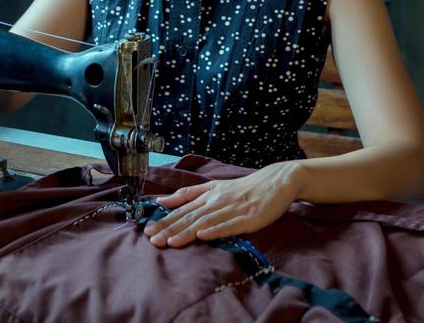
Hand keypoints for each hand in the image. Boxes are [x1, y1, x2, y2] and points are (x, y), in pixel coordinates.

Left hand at [144, 162, 302, 247]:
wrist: (276, 182)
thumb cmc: (243, 188)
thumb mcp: (214, 187)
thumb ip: (188, 194)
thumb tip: (162, 200)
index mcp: (208, 195)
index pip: (182, 210)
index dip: (165, 221)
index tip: (147, 231)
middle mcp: (217, 201)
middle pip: (190, 217)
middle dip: (170, 229)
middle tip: (153, 240)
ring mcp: (232, 210)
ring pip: (206, 222)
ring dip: (187, 232)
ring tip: (171, 242)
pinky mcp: (248, 218)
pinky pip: (229, 225)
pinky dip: (215, 230)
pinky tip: (203, 236)